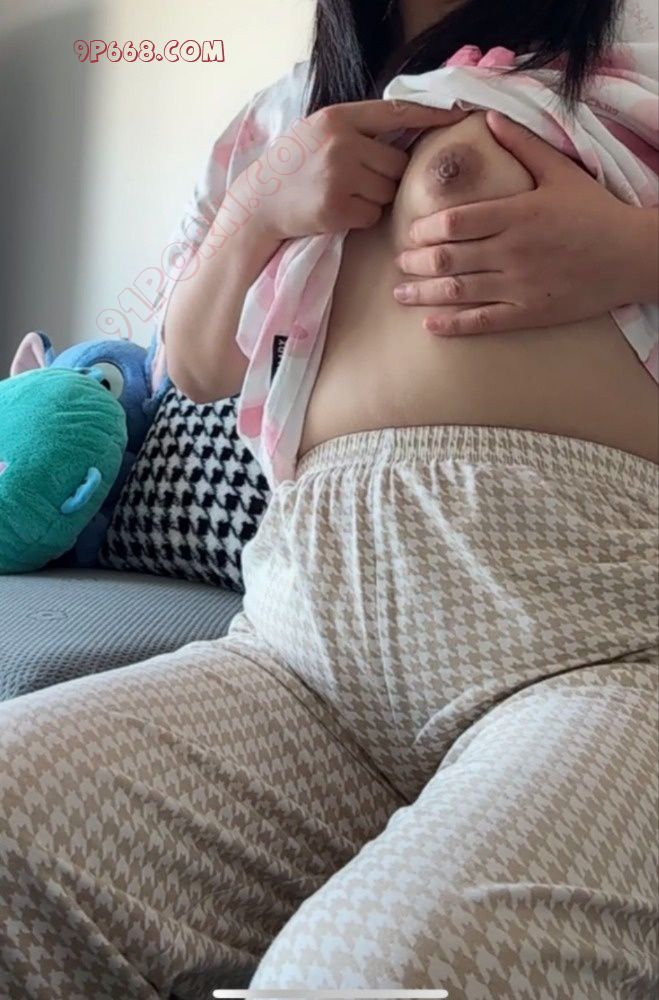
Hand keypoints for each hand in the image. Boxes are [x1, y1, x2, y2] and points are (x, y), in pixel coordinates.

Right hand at [250, 100, 465, 240]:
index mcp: (339, 118)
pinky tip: (338, 211)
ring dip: (375, 198)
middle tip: (359, 180)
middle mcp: (341, 144)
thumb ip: (358, 127)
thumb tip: (410, 128)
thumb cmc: (294, 166)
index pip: (396, 113)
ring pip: (388, 191)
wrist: (259, 202)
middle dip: (387, 175)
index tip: (460, 115)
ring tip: (345, 194)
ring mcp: (338, 177)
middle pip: (397, 162)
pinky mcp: (337, 209)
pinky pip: (373, 215)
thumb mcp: (320, 132)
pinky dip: (362, 217)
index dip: (431, 115)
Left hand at [394, 110, 638, 335]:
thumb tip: (488, 116)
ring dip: (423, 293)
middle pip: (448, 258)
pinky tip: (429, 326)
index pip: (456, 222)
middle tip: (397, 262)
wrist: (632, 256)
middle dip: (415, 262)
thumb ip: (522, 144)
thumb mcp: (560, 171)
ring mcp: (518, 286)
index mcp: (516, 214)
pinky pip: (482, 322)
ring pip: (458, 292)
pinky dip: (452, 325)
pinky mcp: (528, 314)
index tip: (411, 233)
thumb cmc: (595, 212)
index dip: (426, 229)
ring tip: (400, 293)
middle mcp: (511, 252)